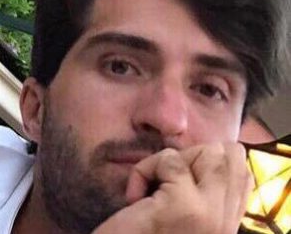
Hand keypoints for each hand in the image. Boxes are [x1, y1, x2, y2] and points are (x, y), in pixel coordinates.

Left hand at [93, 143, 252, 233]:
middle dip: (193, 156)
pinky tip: (134, 198)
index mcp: (228, 225)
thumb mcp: (182, 218)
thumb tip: (200, 156)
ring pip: (211, 152)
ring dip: (173, 160)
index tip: (176, 183)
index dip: (207, 164)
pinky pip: (170, 160)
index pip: (243, 173)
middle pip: (231, 155)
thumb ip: (202, 197)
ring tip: (154, 189)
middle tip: (166, 183)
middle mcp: (227, 223)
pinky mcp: (183, 207)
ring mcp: (210, 215)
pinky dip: (143, 170)